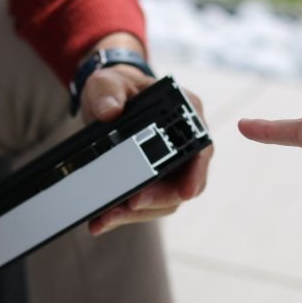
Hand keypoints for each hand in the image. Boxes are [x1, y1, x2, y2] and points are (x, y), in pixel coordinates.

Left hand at [81, 64, 212, 234]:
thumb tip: (110, 112)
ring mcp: (169, 167)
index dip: (196, 173)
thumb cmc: (116, 87)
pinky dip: (121, 214)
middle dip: (155, 200)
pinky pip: (141, 204)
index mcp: (186, 115)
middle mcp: (184, 145)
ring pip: (161, 201)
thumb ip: (108, 91)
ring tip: (104, 219)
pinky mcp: (150, 181)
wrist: (105, 100)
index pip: (201, 149)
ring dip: (133, 214)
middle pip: (182, 184)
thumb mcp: (108, 82)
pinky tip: (100, 220)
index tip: (185, 192)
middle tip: (128, 206)